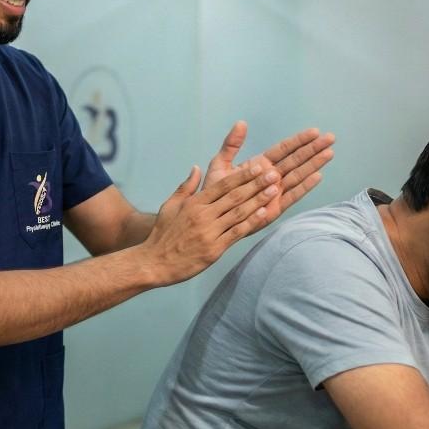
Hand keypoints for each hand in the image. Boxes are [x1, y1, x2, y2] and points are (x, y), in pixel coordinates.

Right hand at [142, 158, 280, 285]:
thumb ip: (186, 187)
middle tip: (274, 173)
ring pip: (239, 212)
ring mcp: (209, 232)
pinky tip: (265, 214)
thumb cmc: (162, 234)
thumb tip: (196, 168)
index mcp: (194, 203)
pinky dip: (252, 222)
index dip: (242, 175)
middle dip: (256, 183)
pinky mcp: (214, 249)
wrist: (154, 263)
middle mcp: (203, 215)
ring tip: (274, 189)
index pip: (222, 185)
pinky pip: (237, 232)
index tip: (257, 166)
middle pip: (234, 196)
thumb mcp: (170, 206)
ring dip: (259, 200)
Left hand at [204, 122, 333, 224]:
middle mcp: (271, 177)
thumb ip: (231, 145)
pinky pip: (292, 195)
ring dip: (314, 164)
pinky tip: (318, 176)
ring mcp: (276, 192)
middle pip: (296, 160)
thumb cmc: (215, 192)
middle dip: (313, 149)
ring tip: (329, 153)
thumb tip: (241, 123)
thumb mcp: (220, 164)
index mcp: (260, 164)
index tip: (314, 131)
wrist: (210, 217)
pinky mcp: (276, 208)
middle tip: (331, 138)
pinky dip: (305, 186)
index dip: (298, 140)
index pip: (283, 149)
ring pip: (298, 175)